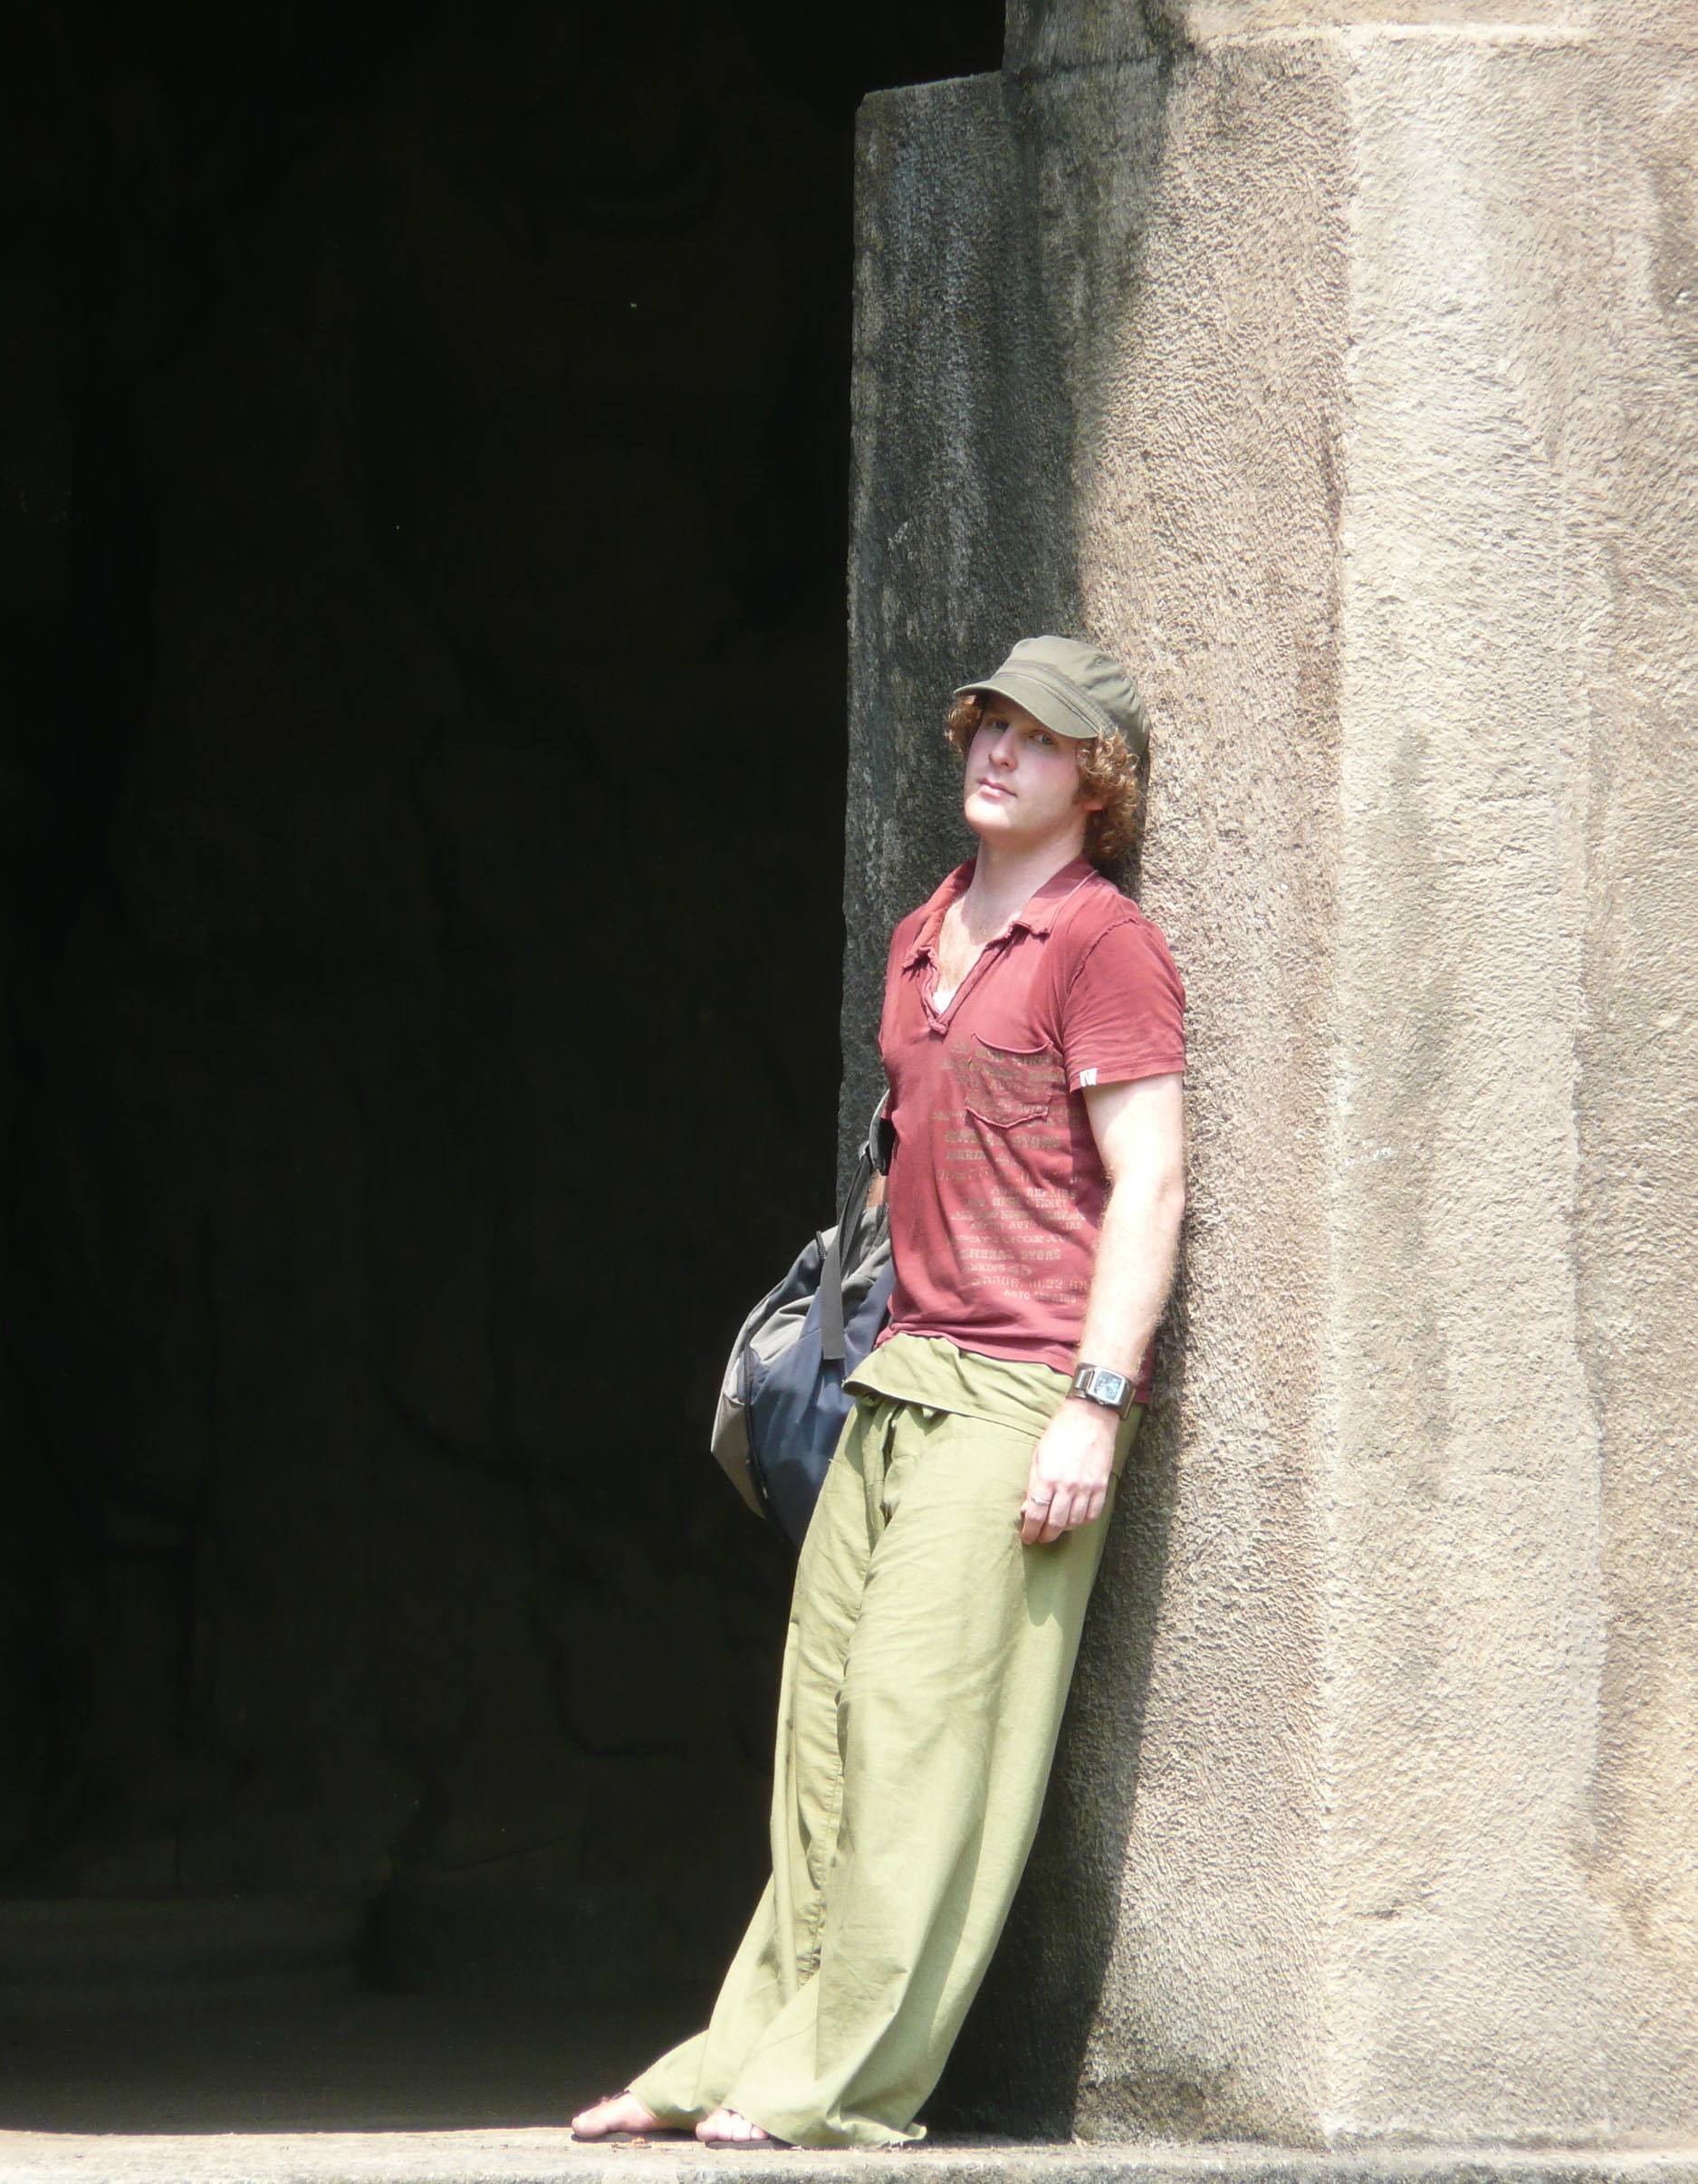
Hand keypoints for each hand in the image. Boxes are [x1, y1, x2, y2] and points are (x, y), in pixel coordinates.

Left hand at [1019, 1398, 1118, 1544]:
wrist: (1090, 1417)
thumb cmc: (1059, 1434)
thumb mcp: (1038, 1456)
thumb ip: (1033, 1485)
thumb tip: (1026, 1509)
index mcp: (1047, 1477)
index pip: (1036, 1514)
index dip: (1030, 1530)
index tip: (1027, 1537)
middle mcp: (1067, 1486)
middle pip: (1055, 1523)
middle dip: (1046, 1535)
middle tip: (1041, 1537)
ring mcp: (1086, 1487)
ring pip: (1074, 1522)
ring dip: (1063, 1529)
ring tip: (1057, 1527)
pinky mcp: (1102, 1486)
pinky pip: (1093, 1514)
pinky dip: (1083, 1521)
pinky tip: (1075, 1519)